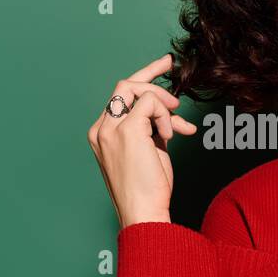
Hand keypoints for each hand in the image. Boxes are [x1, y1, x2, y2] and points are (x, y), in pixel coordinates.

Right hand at [87, 53, 197, 228]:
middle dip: (149, 71)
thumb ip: (154, 130)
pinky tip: (170, 136)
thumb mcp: (150, 153)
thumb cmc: (147, 190)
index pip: (120, 99)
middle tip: (169, 64)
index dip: (142, 82)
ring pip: (135, 88)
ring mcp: (111, 128)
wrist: (143, 212)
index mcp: (103, 135)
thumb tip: (171, 116)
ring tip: (176, 124)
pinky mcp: (126, 130)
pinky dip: (165, 115)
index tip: (161, 70)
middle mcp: (101, 129)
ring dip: (162, 102)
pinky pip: (149, 102)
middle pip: (123, 85)